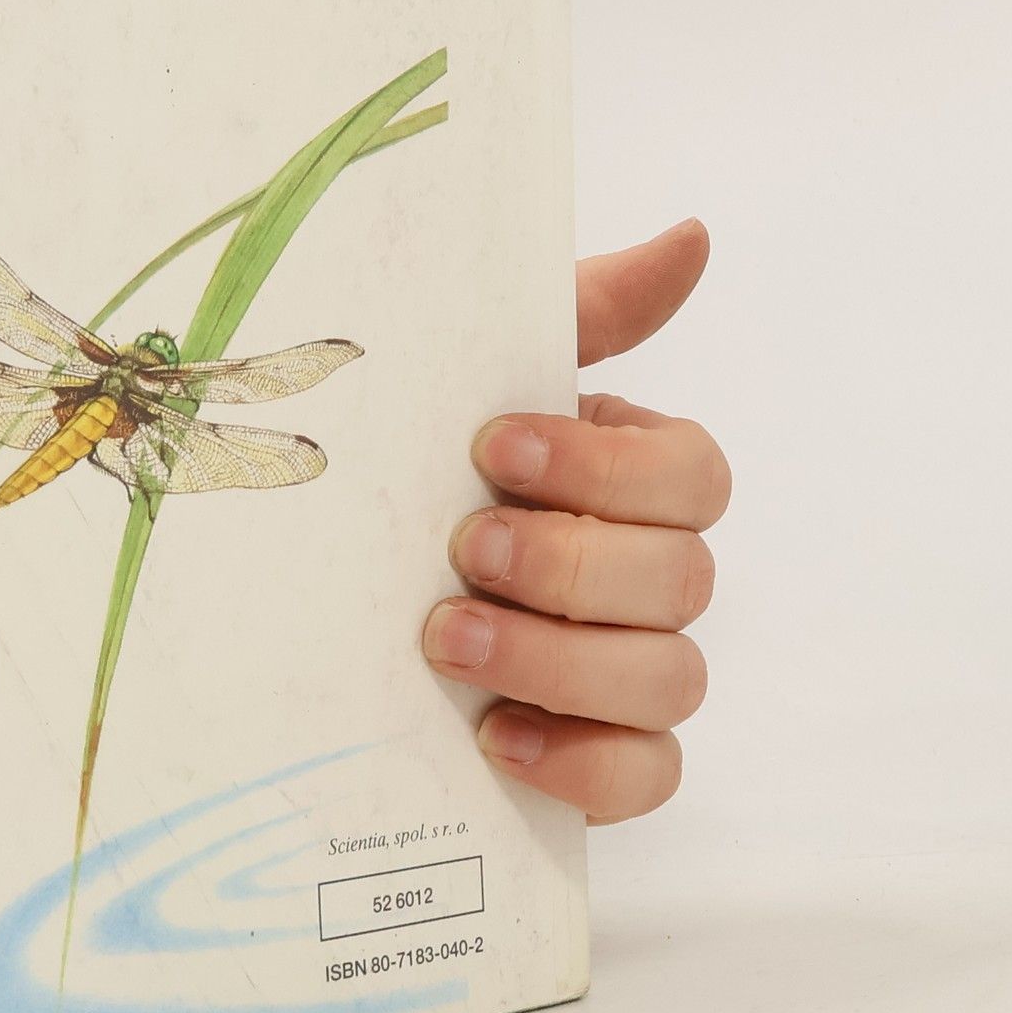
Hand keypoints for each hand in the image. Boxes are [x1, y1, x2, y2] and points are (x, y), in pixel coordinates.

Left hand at [422, 219, 728, 822]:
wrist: (317, 603)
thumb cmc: (417, 472)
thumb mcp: (475, 381)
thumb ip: (586, 314)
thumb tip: (693, 235)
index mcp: (630, 481)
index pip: (692, 475)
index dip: (607, 467)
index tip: (494, 449)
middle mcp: (647, 577)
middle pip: (684, 580)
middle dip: (569, 565)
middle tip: (463, 551)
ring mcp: (632, 675)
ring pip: (670, 680)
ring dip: (557, 659)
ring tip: (445, 640)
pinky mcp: (602, 761)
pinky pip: (648, 776)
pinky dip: (584, 762)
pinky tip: (498, 739)